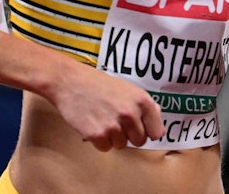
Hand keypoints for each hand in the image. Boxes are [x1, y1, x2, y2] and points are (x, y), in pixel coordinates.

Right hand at [50, 60, 164, 150]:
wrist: (70, 81)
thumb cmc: (98, 83)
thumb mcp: (127, 88)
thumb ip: (143, 106)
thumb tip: (159, 126)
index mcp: (142, 101)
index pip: (156, 131)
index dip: (147, 131)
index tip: (140, 128)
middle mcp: (131, 114)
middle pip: (139, 141)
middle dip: (129, 135)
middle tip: (115, 121)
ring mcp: (114, 126)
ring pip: (121, 145)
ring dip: (113, 137)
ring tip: (102, 119)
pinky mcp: (97, 135)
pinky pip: (105, 148)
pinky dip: (99, 141)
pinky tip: (93, 124)